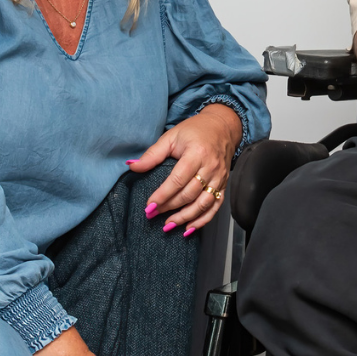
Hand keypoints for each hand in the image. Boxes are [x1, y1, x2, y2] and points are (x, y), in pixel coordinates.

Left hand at [127, 103, 241, 235]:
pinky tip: (189, 228)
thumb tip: (132, 166)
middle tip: (153, 215)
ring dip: (185, 217)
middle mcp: (210, 167)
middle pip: (189, 194)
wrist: (223, 127)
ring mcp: (219, 177)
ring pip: (203, 204)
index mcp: (196, 153)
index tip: (149, 206)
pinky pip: (215, 206)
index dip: (163, 195)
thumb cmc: (194, 131)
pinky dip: (203, 220)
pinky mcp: (224, 184)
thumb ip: (152, 154)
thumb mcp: (171, 137)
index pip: (178, 180)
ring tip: (168, 225)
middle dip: (169, 207)